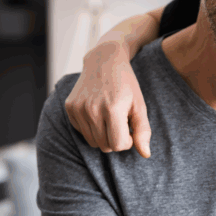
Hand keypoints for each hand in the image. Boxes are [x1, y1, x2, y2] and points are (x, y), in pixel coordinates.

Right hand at [64, 42, 151, 156]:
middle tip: (121, 122)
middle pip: (105, 146)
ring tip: (110, 118)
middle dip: (116, 139)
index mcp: (112, 109)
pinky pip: (82, 132)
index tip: (130, 127)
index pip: (119, 145)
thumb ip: (143, 131)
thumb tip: (145, 154)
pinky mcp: (69, 107)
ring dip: (103, 135)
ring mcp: (78, 108)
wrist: (104, 60)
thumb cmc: (126, 85)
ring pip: (93, 142)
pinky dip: (91, 127)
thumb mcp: (139, 105)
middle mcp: (92, 109)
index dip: (128, 141)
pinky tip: (97, 112)